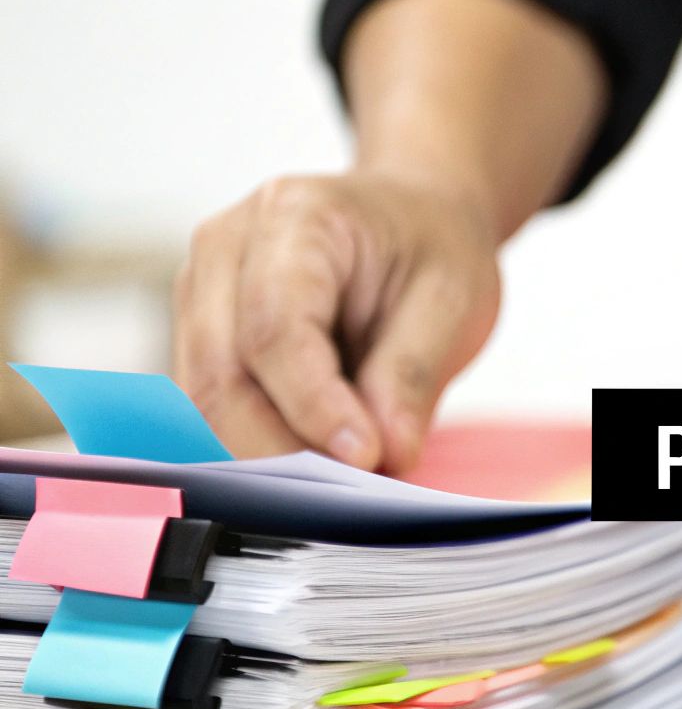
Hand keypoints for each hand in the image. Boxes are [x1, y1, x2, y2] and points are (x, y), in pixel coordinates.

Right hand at [173, 170, 501, 470]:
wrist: (412, 215)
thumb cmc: (432, 246)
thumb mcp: (453, 299)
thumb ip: (412, 374)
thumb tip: (387, 454)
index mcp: (295, 217)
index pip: (277, 327)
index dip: (313, 405)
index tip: (364, 458)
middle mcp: (226, 246)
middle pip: (221, 374)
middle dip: (281, 449)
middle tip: (355, 493)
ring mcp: (202, 289)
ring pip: (203, 401)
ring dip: (265, 456)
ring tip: (341, 487)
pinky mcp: (202, 332)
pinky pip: (210, 407)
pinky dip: (256, 446)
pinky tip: (311, 470)